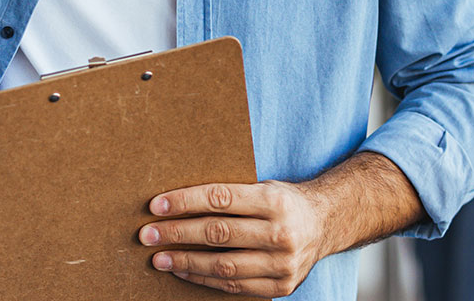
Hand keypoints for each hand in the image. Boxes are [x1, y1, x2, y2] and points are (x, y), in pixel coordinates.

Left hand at [138, 180, 325, 296]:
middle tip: (147, 234)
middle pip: (217, 233)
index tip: (156, 206)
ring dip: (185, 262)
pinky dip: (204, 279)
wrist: (325, 224)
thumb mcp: (263, 187)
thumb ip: (229, 195)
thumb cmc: (283, 202)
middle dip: (177, 234)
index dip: (184, 202)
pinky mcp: (282, 286)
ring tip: (159, 258)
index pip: (219, 199)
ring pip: (223, 265)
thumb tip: (175, 200)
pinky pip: (234, 285)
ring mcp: (283, 263)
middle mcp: (281, 232)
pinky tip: (183, 271)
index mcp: (274, 200)